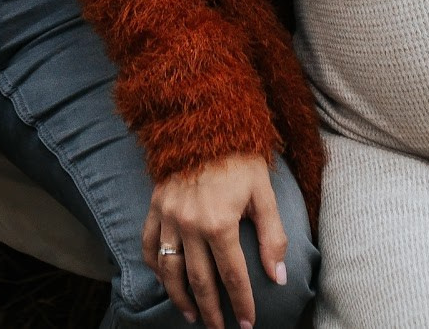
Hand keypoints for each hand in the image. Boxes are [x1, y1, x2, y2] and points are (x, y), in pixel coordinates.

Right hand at [142, 154, 289, 328]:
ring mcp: (168, 218)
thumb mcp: (264, 193)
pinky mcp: (155, 207)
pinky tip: (166, 282)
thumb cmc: (240, 157)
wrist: (203, 120)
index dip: (241, 304)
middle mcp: (189, 226)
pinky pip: (150, 246)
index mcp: (219, 223)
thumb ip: (272, 237)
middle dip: (213, 312)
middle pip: (200, 282)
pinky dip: (156, 269)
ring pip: (171, 271)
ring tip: (193, 316)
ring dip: (182, 298)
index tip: (248, 324)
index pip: (233, 276)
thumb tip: (278, 278)